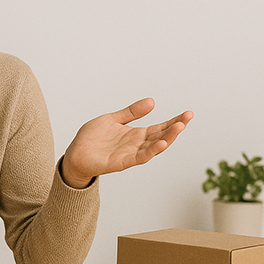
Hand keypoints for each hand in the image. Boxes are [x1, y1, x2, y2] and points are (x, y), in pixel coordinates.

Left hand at [61, 98, 193, 188]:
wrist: (75, 154)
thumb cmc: (92, 139)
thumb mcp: (112, 119)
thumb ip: (131, 112)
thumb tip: (152, 101)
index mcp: (135, 134)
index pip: (160, 127)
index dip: (174, 121)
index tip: (187, 114)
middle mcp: (136, 144)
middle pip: (161, 136)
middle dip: (176, 127)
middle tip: (188, 117)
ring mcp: (131, 154)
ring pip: (155, 147)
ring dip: (168, 138)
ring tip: (180, 127)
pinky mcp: (122, 162)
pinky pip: (141, 157)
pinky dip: (152, 151)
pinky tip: (162, 143)